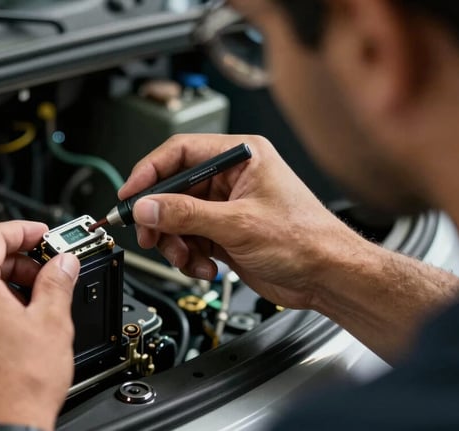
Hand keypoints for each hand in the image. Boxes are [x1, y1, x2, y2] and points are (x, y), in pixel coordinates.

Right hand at [120, 134, 366, 309]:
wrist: (328, 278)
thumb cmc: (307, 240)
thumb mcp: (238, 224)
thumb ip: (186, 214)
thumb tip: (147, 206)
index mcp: (241, 157)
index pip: (180, 152)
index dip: (150, 172)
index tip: (130, 194)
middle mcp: (231, 177)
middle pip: (173, 189)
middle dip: (161, 217)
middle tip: (150, 235)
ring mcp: (226, 206)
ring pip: (177, 218)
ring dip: (176, 243)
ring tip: (188, 259)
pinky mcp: (224, 233)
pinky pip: (189, 239)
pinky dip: (190, 257)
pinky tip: (206, 268)